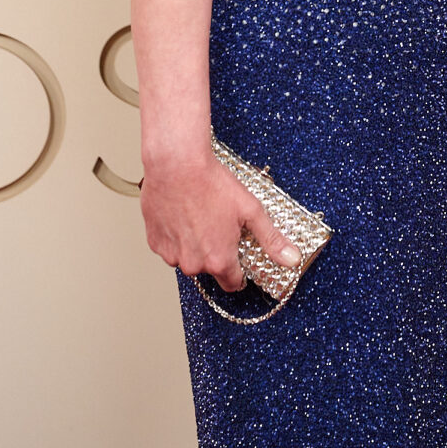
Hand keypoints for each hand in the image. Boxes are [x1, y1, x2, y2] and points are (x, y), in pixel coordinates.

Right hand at [140, 152, 300, 291]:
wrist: (177, 164)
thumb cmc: (211, 183)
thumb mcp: (251, 210)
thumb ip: (271, 239)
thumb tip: (291, 258)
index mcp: (218, 259)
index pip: (232, 283)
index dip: (239, 273)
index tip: (240, 262)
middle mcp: (193, 263)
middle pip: (209, 267)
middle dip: (216, 251)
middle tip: (220, 226)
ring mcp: (171, 254)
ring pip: (188, 257)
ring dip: (195, 244)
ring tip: (201, 216)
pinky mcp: (155, 242)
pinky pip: (170, 246)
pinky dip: (176, 236)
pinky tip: (184, 215)